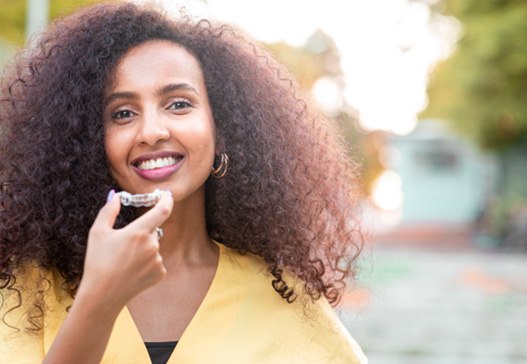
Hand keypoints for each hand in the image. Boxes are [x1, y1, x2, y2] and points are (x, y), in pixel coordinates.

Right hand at [78, 190, 172, 308]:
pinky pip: (156, 261)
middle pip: (153, 230)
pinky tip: (132, 271)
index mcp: (138, 232)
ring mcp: (158, 261)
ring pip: (154, 247)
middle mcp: (152, 245)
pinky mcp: (160, 273)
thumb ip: (109, 210)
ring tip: (124, 262)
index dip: (167, 199)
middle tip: (124, 245)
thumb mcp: (97, 232)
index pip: (163, 210)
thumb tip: (116, 195)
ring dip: (144, 249)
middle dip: (142, 233)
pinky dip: (147, 263)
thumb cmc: (97, 262)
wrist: (102, 296)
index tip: (167, 194)